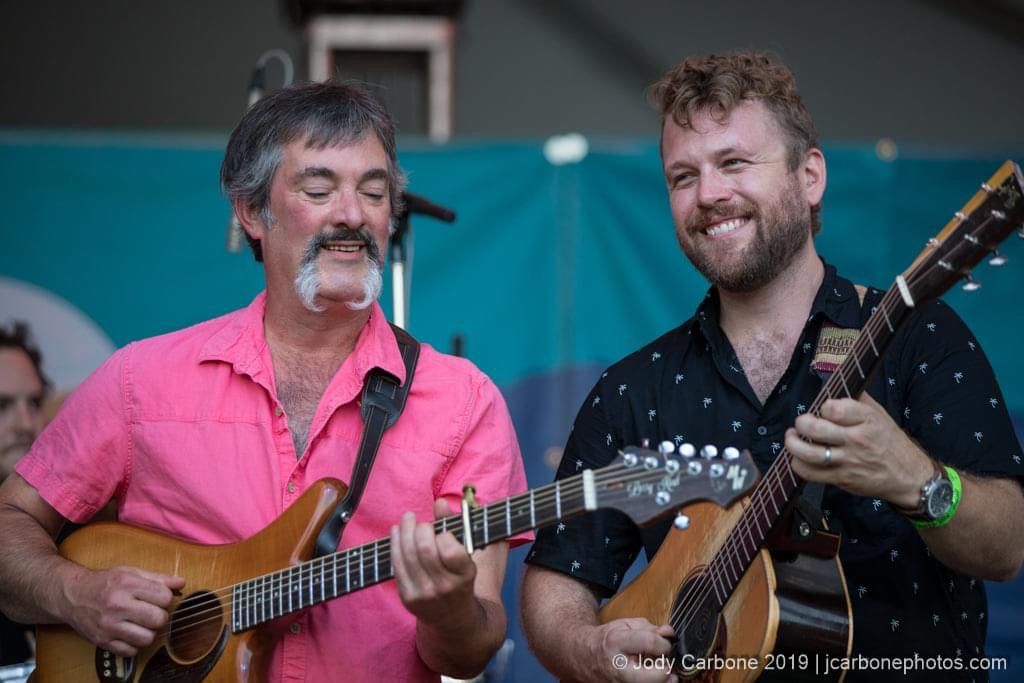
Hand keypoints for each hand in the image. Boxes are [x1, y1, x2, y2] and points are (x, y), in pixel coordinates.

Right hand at [61, 565, 184, 656]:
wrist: (73, 596)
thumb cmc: (105, 583)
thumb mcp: (131, 572)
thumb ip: (158, 578)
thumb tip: (181, 582)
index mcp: (127, 584)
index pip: (164, 597)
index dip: (166, 598)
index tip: (158, 598)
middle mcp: (117, 605)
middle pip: (158, 619)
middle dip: (160, 616)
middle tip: (151, 612)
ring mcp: (109, 625)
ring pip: (147, 638)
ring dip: (149, 632)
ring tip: (141, 623)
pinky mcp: (102, 641)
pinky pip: (131, 651)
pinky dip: (134, 644)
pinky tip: (130, 633)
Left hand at [390, 499, 476, 625]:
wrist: (454, 618)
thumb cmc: (460, 578)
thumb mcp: (466, 554)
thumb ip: (454, 526)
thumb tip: (440, 502)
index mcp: (464, 575)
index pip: (450, 549)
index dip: (443, 535)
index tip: (442, 533)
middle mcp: (444, 587)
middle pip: (424, 549)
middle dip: (420, 528)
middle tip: (421, 522)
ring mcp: (424, 594)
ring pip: (408, 555)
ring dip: (405, 531)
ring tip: (407, 519)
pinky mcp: (407, 598)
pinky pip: (397, 565)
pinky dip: (394, 544)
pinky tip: (396, 532)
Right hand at [580, 618, 677, 681]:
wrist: (583, 656)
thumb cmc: (606, 640)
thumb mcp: (625, 625)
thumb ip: (649, 628)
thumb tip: (669, 633)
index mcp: (617, 642)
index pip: (651, 643)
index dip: (664, 643)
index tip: (665, 643)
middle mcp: (618, 667)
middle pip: (653, 677)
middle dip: (666, 670)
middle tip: (666, 664)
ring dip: (661, 680)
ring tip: (659, 671)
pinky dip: (652, 682)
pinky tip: (650, 676)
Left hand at [786, 394, 932, 506]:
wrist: (908, 476)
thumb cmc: (890, 442)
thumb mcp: (880, 414)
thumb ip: (857, 399)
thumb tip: (835, 383)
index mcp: (867, 420)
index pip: (835, 409)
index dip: (823, 407)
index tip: (824, 409)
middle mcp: (856, 440)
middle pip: (816, 429)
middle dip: (801, 423)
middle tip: (801, 423)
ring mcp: (847, 461)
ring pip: (809, 453)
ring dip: (793, 444)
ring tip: (792, 437)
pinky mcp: (841, 479)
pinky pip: (810, 473)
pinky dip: (798, 465)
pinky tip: (798, 458)